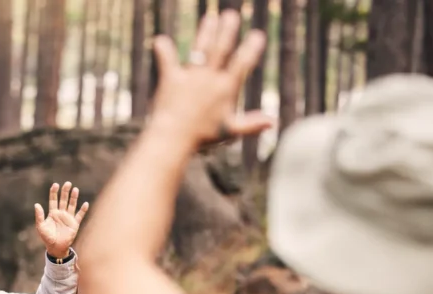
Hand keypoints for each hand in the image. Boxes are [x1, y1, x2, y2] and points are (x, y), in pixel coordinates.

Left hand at [35, 182, 88, 258]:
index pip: (53, 200)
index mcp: (52, 213)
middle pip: (63, 200)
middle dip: (65, 192)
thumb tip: (36, 204)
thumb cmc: (47, 237)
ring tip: (75, 189)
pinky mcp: (74, 224)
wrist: (55, 247)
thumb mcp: (40, 226)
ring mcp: (68, 218)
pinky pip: (79, 215)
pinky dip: (83, 210)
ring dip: (73, 198)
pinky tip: (85, 203)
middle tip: (67, 183)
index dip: (54, 192)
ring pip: (71, 205)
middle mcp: (61, 213)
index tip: (55, 185)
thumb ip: (39, 216)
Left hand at [147, 10, 271, 149]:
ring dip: (206, 32)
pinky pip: (167, 60)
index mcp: (226, 88)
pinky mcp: (171, 78)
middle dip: (227, 31)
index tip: (257, 35)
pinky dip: (163, 50)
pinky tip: (160, 40)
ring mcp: (190, 76)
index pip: (242, 63)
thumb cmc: (203, 137)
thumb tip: (273, 122)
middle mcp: (209, 78)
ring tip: (210, 17)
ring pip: (201, 48)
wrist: (174, 139)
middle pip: (221, 49)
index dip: (251, 48)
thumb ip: (251, 124)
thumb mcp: (229, 131)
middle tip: (231, 14)